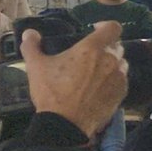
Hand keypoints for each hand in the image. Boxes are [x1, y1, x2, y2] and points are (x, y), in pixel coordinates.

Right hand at [22, 21, 127, 137]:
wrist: (66, 124)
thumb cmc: (52, 92)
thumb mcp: (36, 67)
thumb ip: (32, 46)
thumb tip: (29, 32)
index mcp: (92, 48)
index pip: (113, 27)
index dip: (105, 26)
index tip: (95, 30)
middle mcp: (111, 59)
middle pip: (116, 45)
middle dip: (105, 47)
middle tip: (90, 55)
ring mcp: (119, 77)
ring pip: (121, 63)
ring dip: (111, 63)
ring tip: (95, 72)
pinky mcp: (122, 93)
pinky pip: (122, 80)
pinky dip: (113, 80)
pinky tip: (99, 87)